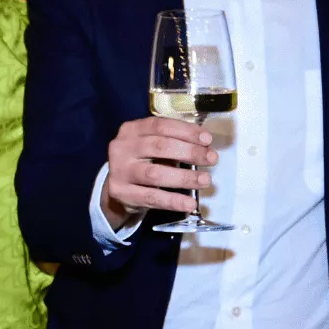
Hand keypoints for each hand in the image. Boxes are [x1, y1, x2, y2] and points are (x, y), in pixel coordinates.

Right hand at [102, 117, 217, 228]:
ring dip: (184, 177)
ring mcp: (119, 170)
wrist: (117, 188)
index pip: (161, 125)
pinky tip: (189, 203)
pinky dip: (173, 201)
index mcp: (131, 129)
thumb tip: (205, 148)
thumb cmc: (141, 162)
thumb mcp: (151, 146)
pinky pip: (151, 197)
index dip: (186, 131)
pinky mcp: (120, 193)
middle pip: (159, 146)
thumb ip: (173, 143)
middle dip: (189, 152)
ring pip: (155, 173)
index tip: (207, 139)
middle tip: (212, 159)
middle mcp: (122, 147)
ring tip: (205, 180)